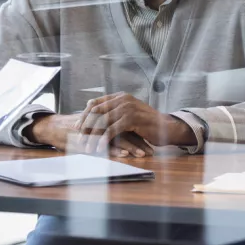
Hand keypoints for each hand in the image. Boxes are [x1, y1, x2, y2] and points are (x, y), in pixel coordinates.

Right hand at [31, 112, 154, 157]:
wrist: (53, 128)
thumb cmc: (74, 130)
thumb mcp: (92, 127)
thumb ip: (106, 129)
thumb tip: (124, 136)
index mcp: (105, 119)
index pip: (126, 126)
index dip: (139, 134)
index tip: (151, 143)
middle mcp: (102, 123)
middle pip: (125, 132)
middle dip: (139, 142)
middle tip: (151, 150)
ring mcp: (96, 131)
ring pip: (116, 138)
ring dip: (131, 146)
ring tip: (142, 154)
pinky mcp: (88, 139)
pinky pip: (103, 144)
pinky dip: (114, 149)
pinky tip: (124, 153)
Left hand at [75, 93, 194, 154]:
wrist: (167, 127)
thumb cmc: (147, 124)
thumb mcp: (128, 116)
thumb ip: (114, 114)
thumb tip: (95, 117)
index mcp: (120, 97)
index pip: (95, 103)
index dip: (85, 115)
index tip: (77, 127)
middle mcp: (122, 100)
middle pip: (96, 111)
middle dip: (86, 126)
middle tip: (79, 139)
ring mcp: (127, 108)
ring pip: (103, 121)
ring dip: (93, 136)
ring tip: (88, 148)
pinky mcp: (132, 119)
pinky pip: (113, 130)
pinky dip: (104, 139)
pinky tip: (100, 148)